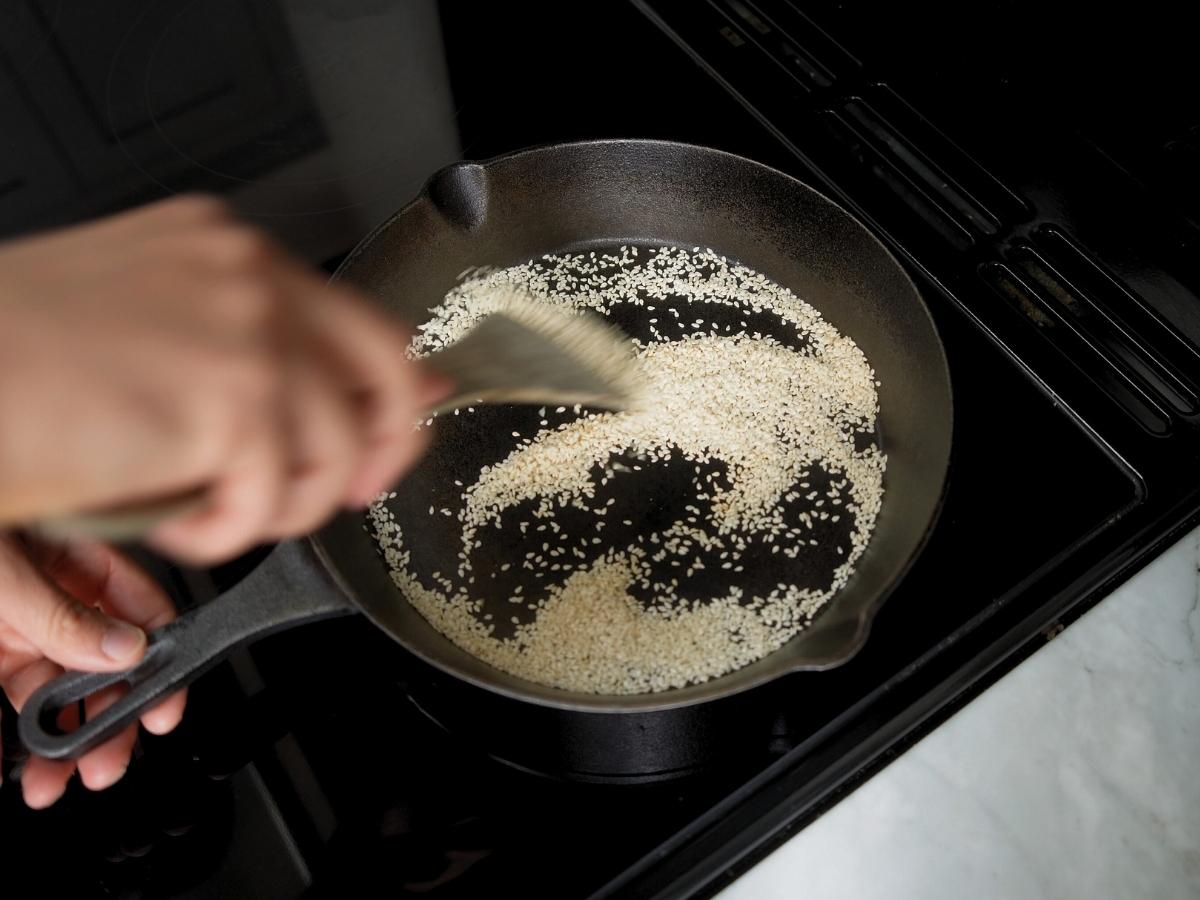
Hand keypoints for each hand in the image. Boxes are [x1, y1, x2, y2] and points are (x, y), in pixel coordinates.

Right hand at [0, 195, 450, 562]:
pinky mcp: (229, 405)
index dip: (389, 390)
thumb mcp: (147, 326)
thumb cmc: (9, 353)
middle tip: (346, 489)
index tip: (384, 429)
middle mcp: (251, 278)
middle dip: (384, 446)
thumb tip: (328, 388)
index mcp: (228, 251)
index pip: (359, 320)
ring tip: (219, 511)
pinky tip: (176, 518)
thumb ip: (241, 345)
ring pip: (336, 450)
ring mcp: (248, 336)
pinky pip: (271, 498)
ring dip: (283, 504)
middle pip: (388, 372)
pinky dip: (228, 531)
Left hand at [0, 532, 184, 807]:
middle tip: (106, 761)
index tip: (161, 709)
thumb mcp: (7, 574)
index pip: (140, 611)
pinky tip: (5, 767)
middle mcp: (53, 596)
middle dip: (106, 720)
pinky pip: (2, 703)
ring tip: (53, 780)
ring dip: (56, 742)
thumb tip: (125, 651)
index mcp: (77, 561)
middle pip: (100, 665)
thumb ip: (64, 615)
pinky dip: (5, 741)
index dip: (159, 661)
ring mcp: (15, 628)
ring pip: (52, 693)